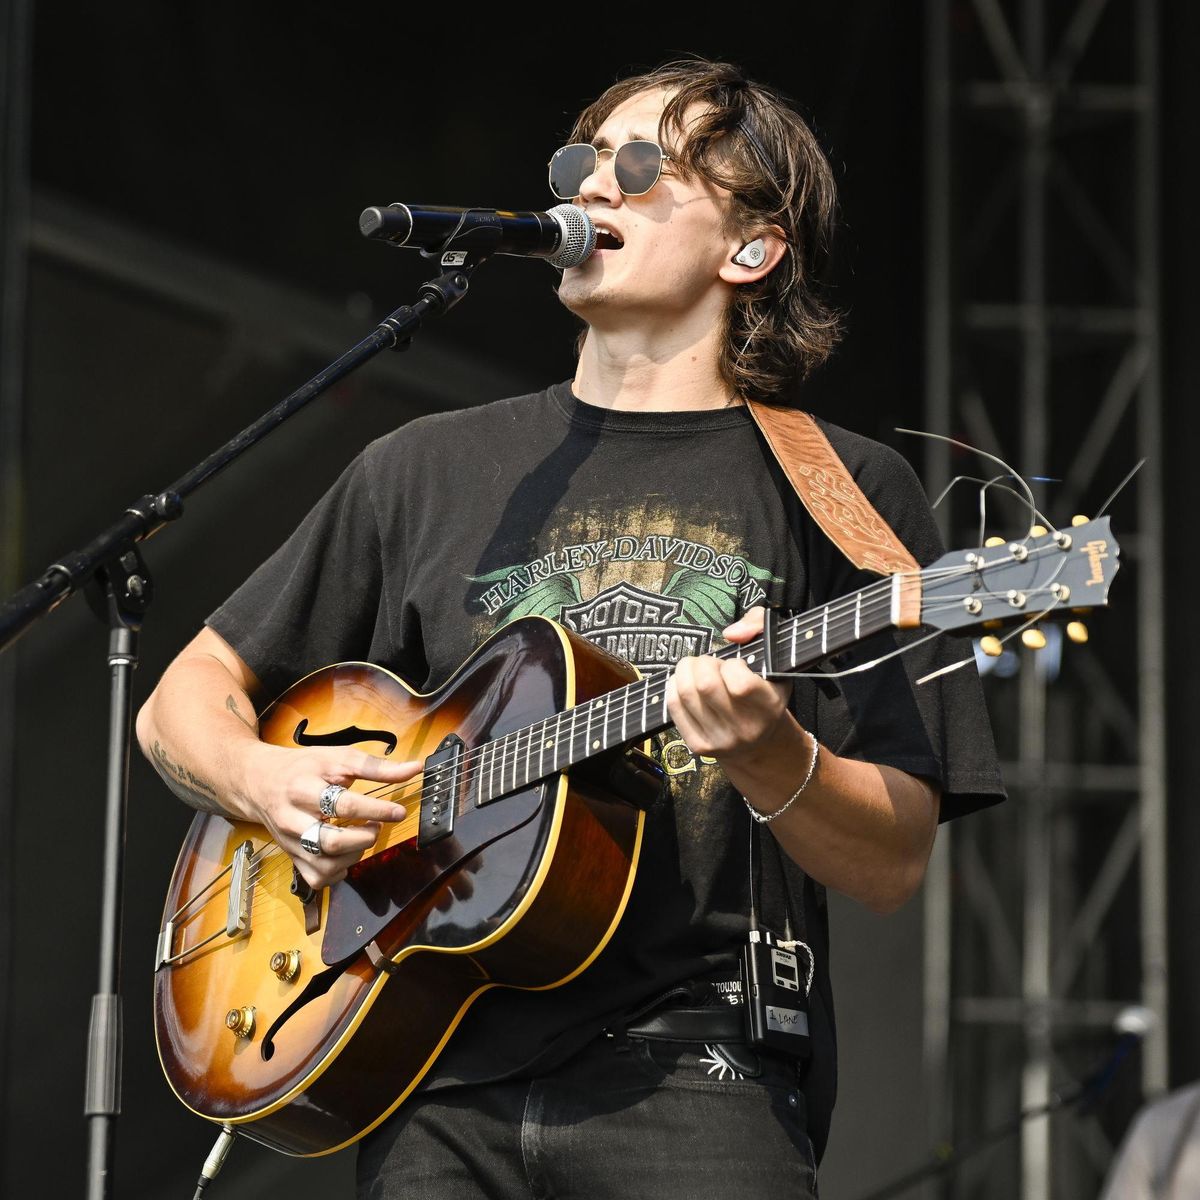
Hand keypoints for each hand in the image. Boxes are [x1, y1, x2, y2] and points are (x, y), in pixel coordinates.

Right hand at [237, 744, 417, 888]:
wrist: (259, 782)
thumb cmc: (304, 767)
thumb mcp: (338, 758)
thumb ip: (376, 767)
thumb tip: (414, 770)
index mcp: (304, 789)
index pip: (343, 805)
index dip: (376, 811)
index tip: (399, 812)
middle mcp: (293, 819)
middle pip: (331, 842)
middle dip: (364, 838)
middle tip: (376, 826)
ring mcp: (290, 842)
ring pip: (325, 865)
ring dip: (355, 855)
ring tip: (363, 836)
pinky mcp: (291, 857)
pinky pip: (317, 878)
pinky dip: (339, 871)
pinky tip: (347, 853)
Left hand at [666, 606, 791, 767]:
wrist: (760, 741)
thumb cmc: (765, 690)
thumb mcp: (774, 654)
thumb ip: (758, 625)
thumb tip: (730, 634)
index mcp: (769, 706)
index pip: (740, 683)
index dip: (731, 665)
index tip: (734, 665)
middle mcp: (746, 728)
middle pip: (705, 685)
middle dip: (702, 664)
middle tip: (710, 664)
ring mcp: (721, 740)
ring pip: (685, 693)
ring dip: (686, 672)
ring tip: (697, 671)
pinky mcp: (699, 745)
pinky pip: (674, 706)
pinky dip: (674, 686)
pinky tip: (685, 682)